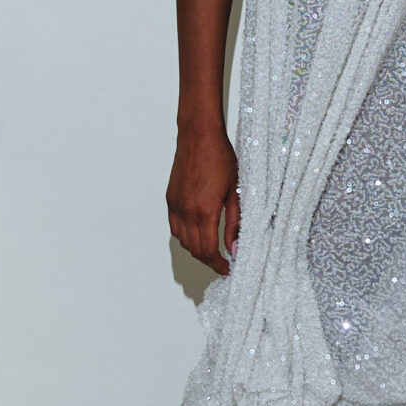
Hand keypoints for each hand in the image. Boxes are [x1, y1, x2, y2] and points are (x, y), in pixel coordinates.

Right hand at [167, 123, 239, 276]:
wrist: (199, 136)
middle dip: (209, 261)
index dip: (218, 265)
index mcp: (205, 211)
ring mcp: (176, 206)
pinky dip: (185, 237)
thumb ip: (235, 223)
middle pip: (195, 250)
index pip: (208, 251)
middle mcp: (186, 211)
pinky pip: (175, 227)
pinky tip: (198, 234)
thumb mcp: (235, 192)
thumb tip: (235, 248)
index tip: (228, 269)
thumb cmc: (221, 159)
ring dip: (197, 250)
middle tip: (223, 262)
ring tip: (213, 250)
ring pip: (183, 241)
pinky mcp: (170, 199)